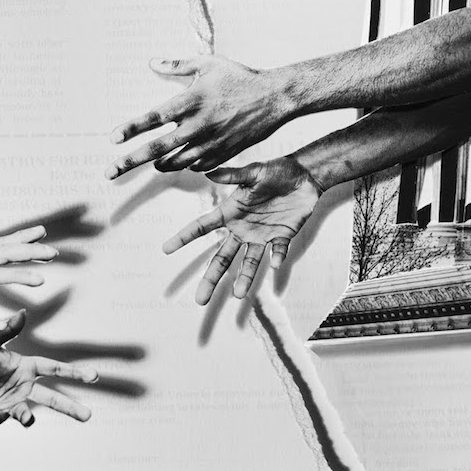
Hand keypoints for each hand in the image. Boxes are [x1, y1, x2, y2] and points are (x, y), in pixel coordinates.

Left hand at [0, 312, 97, 426]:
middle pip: (52, 398)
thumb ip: (5, 329)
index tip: (93, 376)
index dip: (73, 372)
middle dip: (70, 406)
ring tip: (28, 418)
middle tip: (88, 414)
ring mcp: (11, 402)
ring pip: (32, 413)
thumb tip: (22, 311)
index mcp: (24, 366)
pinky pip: (4, 418)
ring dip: (32, 417)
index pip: (53, 369)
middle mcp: (22, 385)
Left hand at [106, 56, 292, 178]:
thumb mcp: (209, 64)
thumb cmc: (240, 77)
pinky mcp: (223, 153)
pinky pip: (197, 166)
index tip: (113, 138)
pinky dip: (185, 164)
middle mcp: (199, 125)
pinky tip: (178, 160)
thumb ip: (179, 65)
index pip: (155, 116)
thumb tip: (153, 63)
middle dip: (130, 161)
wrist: (275, 98)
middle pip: (158, 147)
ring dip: (159, 164)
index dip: (133, 128)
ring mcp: (211, 142)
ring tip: (151, 163)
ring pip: (175, 161)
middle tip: (109, 172)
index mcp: (193, 100)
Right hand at [163, 157, 321, 303]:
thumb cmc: (275, 171)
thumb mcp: (253, 172)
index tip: (166, 249)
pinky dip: (276, 257)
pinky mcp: (281, 238)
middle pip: (222, 258)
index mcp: (230, 212)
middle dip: (211, 278)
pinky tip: (275, 264)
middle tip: (200, 300)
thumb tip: (208, 172)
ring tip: (237, 295)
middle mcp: (242, 229)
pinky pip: (277, 251)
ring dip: (243, 278)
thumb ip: (232, 175)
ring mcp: (261, 236)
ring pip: (248, 263)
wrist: (303, 177)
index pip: (202, 227)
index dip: (184, 237)